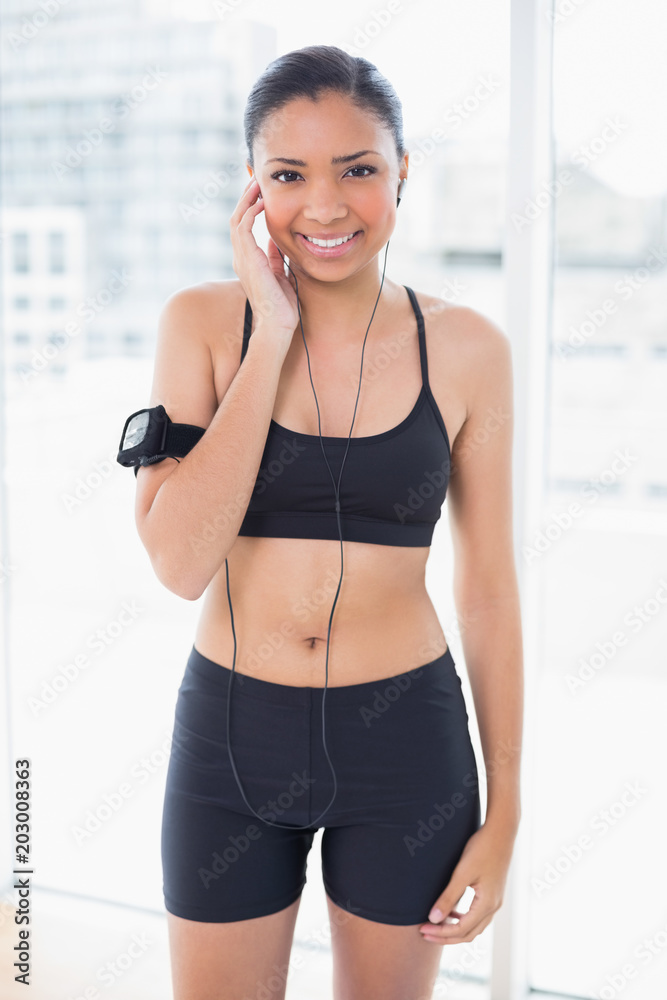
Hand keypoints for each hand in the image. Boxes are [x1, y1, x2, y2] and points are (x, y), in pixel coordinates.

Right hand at [230, 176, 299, 338]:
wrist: (278, 325)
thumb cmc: (282, 307)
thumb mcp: (281, 276)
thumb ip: (275, 258)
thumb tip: (276, 242)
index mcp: (248, 262)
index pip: (244, 228)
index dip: (250, 208)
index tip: (261, 193)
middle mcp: (241, 258)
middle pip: (237, 219)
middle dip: (246, 198)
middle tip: (257, 180)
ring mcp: (242, 258)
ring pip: (237, 219)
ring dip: (247, 199)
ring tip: (257, 183)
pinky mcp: (248, 259)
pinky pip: (243, 227)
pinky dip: (251, 211)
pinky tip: (262, 200)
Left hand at [418, 819, 518, 944]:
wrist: (501, 832)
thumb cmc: (481, 849)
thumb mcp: (462, 873)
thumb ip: (449, 897)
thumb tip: (433, 919)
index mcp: (487, 905)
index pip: (461, 930)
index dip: (440, 932)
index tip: (422, 929)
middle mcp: (494, 907)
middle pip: (468, 934)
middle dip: (445, 936)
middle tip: (424, 933)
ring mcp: (495, 901)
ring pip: (474, 927)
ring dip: (455, 930)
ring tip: (435, 926)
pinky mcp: (493, 893)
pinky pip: (478, 916)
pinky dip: (464, 919)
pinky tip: (452, 913)